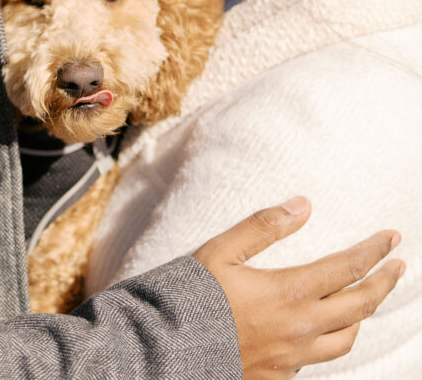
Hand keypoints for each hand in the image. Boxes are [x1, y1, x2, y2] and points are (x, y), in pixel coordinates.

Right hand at [193, 196, 404, 379]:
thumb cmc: (192, 296)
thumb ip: (263, 226)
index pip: (348, 268)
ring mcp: (293, 357)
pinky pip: (319, 359)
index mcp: (288, 292)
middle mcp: (300, 328)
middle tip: (399, 266)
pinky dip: (331, 339)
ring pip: (346, 339)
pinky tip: (323, 329)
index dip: (374, 251)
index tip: (392, 238)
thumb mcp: (221, 250)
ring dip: (363, 316)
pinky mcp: (280, 376)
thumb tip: (303, 205)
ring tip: (366, 299)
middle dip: (385, 283)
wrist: (168, 352)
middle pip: (360, 306)